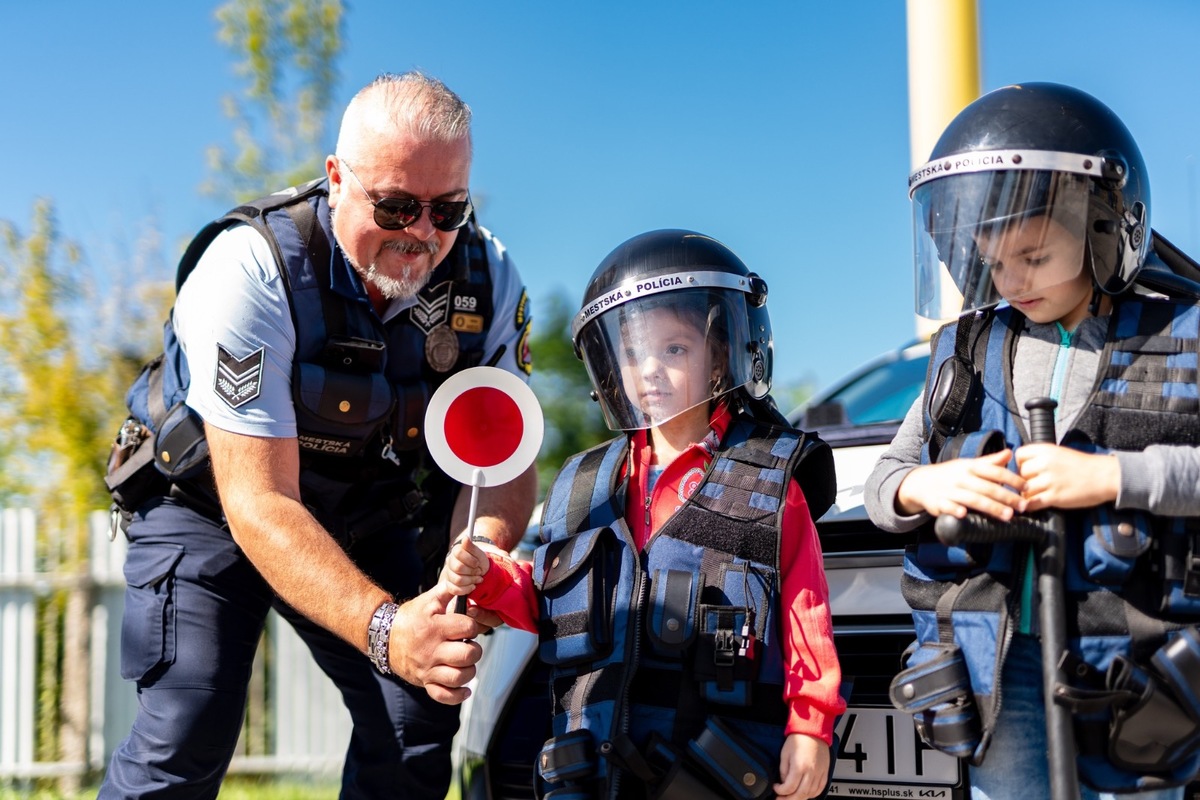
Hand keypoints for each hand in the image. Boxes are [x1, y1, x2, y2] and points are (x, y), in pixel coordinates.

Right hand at [386, 583, 488, 703]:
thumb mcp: (428, 600)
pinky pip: (444, 696)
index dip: (471, 626)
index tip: (466, 627)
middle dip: (475, 650)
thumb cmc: (410, 618)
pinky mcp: (424, 682)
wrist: (384, 637)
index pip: (468, 628)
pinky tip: (465, 688)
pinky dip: (457, 695)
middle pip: (467, 656)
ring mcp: (427, 668)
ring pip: (458, 677)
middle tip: (468, 646)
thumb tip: (468, 580)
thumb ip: (449, 589)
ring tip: (465, 664)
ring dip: (468, 672)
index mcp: (435, 627)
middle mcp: (432, 650)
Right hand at [440, 535, 489, 596]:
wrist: (481, 574)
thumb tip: (466, 538)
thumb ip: (471, 547)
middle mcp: (450, 562)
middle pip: (458, 568)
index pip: (458, 553)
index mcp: (455, 552)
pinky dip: (467, 589)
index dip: (470, 559)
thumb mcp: (479, 553)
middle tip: (479, 571)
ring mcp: (449, 574)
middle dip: (472, 571)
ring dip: (471, 580)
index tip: (477, 562)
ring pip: (458, 580)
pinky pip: (456, 590)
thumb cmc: (479, 562)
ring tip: (478, 578)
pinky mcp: (450, 585)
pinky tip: (473, 586)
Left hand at [775, 734, 829, 799]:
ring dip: (800, 798)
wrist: (813, 730)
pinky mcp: (825, 773)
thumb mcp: (785, 753)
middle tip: (781, 799)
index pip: (789, 788)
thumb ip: (784, 770)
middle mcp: (811, 772)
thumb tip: (784, 781)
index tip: (776, 788)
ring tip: (792, 796)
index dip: (780, 791)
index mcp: (799, 767)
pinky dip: (812, 794)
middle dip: (789, 799)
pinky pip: (820, 789)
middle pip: (800, 795)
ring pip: (810, 794)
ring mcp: (819, 773)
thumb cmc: (799, 738)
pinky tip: (805, 793)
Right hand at [895, 449, 1026, 520]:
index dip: (1012, 479)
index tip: (1027, 488)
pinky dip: (954, 509)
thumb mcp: (969, 465)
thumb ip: (990, 461)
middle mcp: (961, 477)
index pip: (995, 471)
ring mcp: (949, 490)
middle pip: (987, 487)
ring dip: (990, 507)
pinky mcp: (938, 502)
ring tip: (1007, 516)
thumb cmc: (951, 474)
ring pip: (972, 498)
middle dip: (1006, 497)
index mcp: (970, 467)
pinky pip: (947, 506)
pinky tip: (963, 514)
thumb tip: (1010, 453)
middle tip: (1022, 506)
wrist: (921, 482)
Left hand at [1015, 443, 1119, 510]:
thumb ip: (1042, 457)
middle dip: (1022, 481)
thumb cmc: (1083, 465)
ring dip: (1026, 494)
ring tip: (1033, 495)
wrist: (1105, 476)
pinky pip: (1032, 503)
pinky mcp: (1055, 497)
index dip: (1020, 463)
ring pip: (1024, 489)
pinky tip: (1036, 504)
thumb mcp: (1060, 453)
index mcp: (1047, 450)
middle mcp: (1046, 463)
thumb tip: (1023, 465)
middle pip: (1020, 473)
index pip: (1019, 455)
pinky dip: (1031, 505)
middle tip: (1031, 485)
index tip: (1027, 470)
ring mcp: (1050, 480)